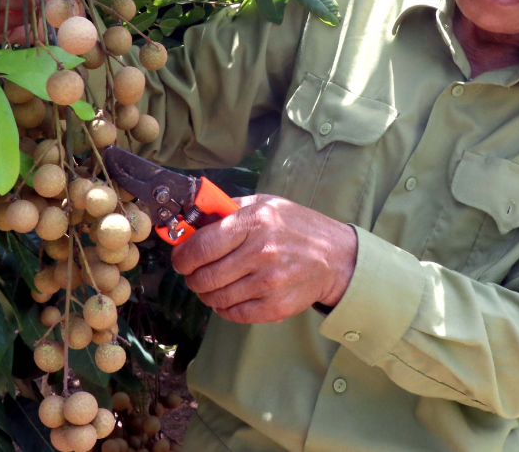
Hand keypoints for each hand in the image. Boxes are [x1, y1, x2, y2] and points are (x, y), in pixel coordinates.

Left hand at [171, 194, 356, 323]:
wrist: (336, 258)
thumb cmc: (297, 227)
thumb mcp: (266, 204)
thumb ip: (227, 208)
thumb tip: (190, 218)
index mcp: (254, 222)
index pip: (201, 247)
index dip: (183, 256)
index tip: (181, 259)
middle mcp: (261, 253)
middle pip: (204, 277)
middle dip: (192, 277)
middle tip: (196, 273)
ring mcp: (269, 283)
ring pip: (215, 298)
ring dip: (207, 294)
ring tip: (215, 284)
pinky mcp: (275, 307)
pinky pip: (233, 314)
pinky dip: (224, 308)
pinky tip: (231, 296)